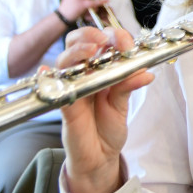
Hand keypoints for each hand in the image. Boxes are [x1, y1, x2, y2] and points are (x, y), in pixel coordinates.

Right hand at [58, 26, 153, 192]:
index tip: (125, 42)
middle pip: (77, 43)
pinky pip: (54, 90)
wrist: (99, 156)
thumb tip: (146, 72)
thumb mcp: (122, 105)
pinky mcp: (63, 105)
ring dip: (76, 52)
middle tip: (103, 41)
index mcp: (101, 70)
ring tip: (90, 51)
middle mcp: (84, 74)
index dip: (112, 37)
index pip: (101, 42)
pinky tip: (46, 72)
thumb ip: (129, 86)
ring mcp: (72, 87)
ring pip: (64, 61)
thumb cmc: (108, 127)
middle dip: (89, 36)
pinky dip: (48, 78)